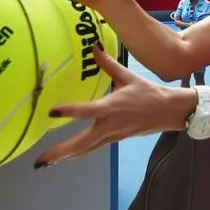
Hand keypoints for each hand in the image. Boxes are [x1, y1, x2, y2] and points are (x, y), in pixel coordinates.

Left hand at [33, 45, 192, 167]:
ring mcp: (112, 136)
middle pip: (81, 144)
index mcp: (112, 107)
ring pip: (85, 150)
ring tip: (45, 162)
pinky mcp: (114, 140)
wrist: (169, 112)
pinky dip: (77, 153)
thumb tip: (94, 46)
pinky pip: (92, 149)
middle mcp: (110, 125)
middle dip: (60, 152)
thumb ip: (108, 64)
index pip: (87, 111)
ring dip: (65, 157)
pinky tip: (65, 157)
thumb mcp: (129, 77)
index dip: (70, 111)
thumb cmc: (149, 93)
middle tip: (40, 160)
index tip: (52, 111)